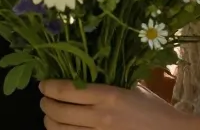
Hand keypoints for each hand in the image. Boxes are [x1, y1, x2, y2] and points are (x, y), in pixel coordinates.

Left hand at [39, 79, 184, 129]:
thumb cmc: (156, 110)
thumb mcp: (133, 89)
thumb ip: (109, 84)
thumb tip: (86, 76)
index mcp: (108, 95)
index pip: (67, 90)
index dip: (49, 87)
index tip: (43, 84)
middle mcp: (100, 117)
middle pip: (57, 112)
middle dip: (45, 105)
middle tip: (44, 100)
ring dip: (50, 123)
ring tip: (50, 116)